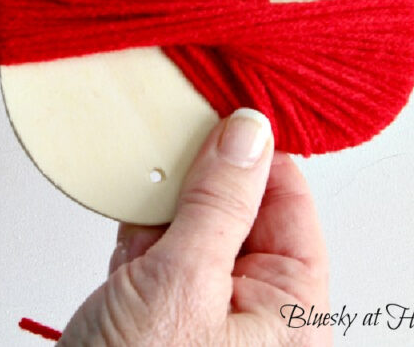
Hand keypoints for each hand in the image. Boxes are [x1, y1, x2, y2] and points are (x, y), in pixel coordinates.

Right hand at [60, 109, 329, 345]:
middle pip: (239, 203)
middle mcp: (251, 301)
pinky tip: (125, 202)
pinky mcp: (158, 298)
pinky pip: (158, 238)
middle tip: (174, 123)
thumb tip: (249, 133)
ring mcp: (201, 298)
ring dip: (164, 191)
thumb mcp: (183, 284)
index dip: (257, 151)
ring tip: (144, 161)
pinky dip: (139, 217)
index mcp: (288, 307)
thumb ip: (219, 204)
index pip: (288, 201)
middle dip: (202, 169)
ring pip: (194, 216)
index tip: (224, 105)